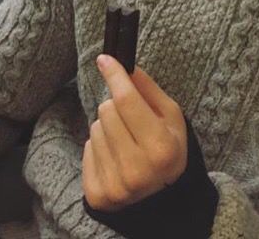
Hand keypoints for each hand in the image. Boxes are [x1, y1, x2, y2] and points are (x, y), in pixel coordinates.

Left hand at [82, 55, 186, 211]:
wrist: (163, 200)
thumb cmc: (168, 149)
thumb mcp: (171, 118)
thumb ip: (149, 90)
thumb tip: (126, 67)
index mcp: (161, 148)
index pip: (127, 100)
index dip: (114, 75)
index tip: (104, 59)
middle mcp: (137, 169)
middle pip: (107, 110)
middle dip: (116, 107)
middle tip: (130, 120)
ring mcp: (115, 185)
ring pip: (95, 128)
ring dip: (107, 128)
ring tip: (125, 142)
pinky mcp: (97, 195)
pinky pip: (87, 149)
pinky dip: (98, 148)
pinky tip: (115, 159)